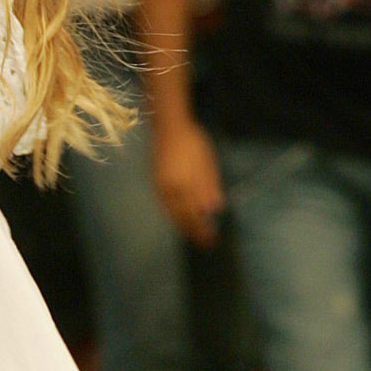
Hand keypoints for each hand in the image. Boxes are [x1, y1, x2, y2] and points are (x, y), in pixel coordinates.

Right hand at [153, 116, 225, 245]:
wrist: (169, 126)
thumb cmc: (193, 142)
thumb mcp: (206, 162)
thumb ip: (209, 185)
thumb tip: (214, 209)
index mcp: (182, 186)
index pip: (194, 215)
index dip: (202, 230)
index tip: (212, 241)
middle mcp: (168, 190)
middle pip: (181, 218)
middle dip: (193, 232)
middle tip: (204, 245)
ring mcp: (160, 187)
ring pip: (171, 213)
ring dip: (182, 225)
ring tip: (192, 234)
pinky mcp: (156, 182)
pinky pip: (165, 205)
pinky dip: (173, 215)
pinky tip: (178, 216)